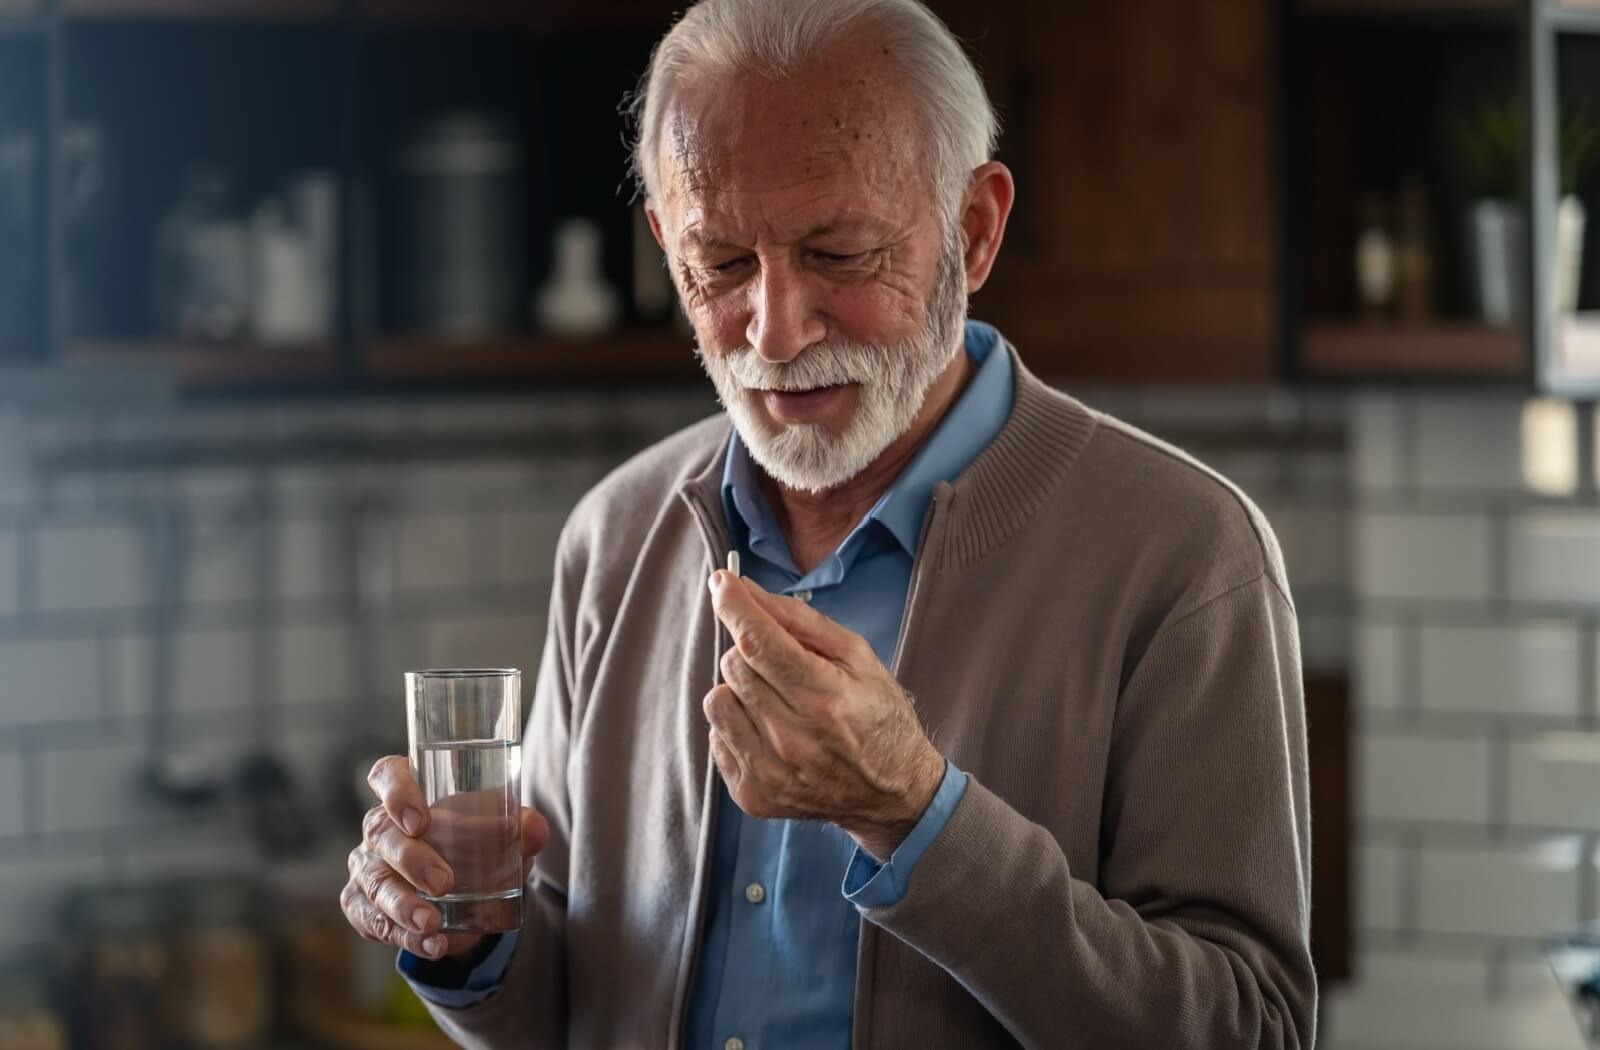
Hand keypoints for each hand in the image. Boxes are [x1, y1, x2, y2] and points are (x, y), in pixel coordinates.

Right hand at [341, 755, 549, 960]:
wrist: (471, 890)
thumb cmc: (480, 842)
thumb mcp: (503, 832)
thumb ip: (521, 827)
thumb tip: (536, 830)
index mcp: (410, 792)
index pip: (387, 775)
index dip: (396, 792)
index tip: (420, 821)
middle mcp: (381, 826)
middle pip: (380, 833)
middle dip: (411, 860)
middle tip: (443, 883)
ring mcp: (368, 866)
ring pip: (374, 883)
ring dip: (402, 906)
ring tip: (432, 924)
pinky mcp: (364, 905)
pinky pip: (373, 921)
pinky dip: (403, 936)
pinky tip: (432, 945)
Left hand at [705, 571, 945, 860]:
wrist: (893, 793)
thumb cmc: (879, 716)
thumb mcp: (857, 656)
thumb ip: (800, 620)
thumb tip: (746, 589)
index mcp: (825, 698)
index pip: (758, 642)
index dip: (734, 605)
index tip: (722, 582)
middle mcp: (793, 739)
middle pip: (734, 665)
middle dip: (751, 651)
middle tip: (782, 664)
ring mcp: (770, 772)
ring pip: (717, 700)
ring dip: (739, 690)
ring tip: (775, 701)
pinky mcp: (752, 795)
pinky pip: (717, 737)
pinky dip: (737, 725)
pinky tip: (770, 733)